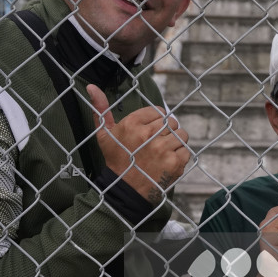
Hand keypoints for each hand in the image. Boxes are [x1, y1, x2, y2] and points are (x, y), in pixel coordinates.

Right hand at [87, 84, 189, 204]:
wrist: (125, 190)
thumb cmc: (116, 159)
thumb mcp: (104, 134)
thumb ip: (101, 109)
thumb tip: (92, 86)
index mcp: (132, 124)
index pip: (159, 111)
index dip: (156, 121)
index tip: (150, 132)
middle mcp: (148, 135)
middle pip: (172, 122)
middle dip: (166, 132)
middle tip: (156, 144)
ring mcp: (163, 149)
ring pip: (181, 135)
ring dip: (175, 143)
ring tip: (162, 152)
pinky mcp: (175, 162)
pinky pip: (186, 150)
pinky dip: (179, 156)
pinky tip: (167, 161)